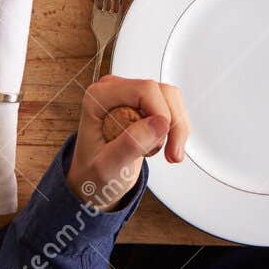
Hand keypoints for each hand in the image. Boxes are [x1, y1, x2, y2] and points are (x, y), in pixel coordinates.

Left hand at [66, 75, 189, 209]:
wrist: (93, 178)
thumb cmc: (92, 172)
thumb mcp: (106, 167)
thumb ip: (130, 144)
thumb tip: (160, 123)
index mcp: (99, 97)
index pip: (143, 90)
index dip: (160, 113)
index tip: (160, 140)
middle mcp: (115, 91)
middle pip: (160, 92)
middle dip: (172, 124)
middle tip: (170, 153)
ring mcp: (130, 96)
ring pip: (171, 98)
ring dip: (176, 128)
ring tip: (165, 152)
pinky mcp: (144, 104)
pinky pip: (171, 107)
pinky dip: (175, 129)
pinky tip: (164, 147)